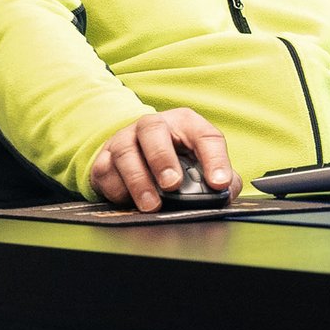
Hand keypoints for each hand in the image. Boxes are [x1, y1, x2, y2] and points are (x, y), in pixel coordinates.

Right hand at [89, 109, 236, 210]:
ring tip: (152, 204)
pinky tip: (130, 202)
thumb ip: (220, 180)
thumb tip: (225, 194)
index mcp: (184, 124)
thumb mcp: (200, 165)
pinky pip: (106, 172)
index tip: (220, 183)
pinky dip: (118, 190)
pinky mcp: (104, 159)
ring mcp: (124, 140)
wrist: (135, 156)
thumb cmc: (176, 160)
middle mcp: (152, 126)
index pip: (204, 135)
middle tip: (172, 184)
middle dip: (162, 157)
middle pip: (152, 129)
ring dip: (138, 180)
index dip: (214, 159)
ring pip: (125, 151)